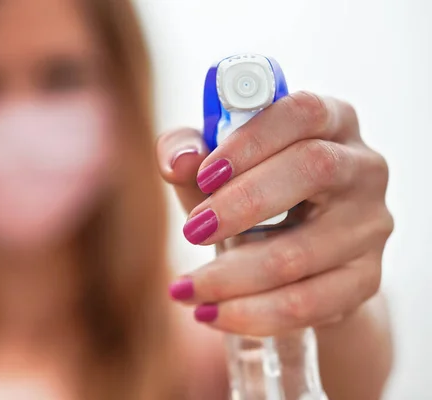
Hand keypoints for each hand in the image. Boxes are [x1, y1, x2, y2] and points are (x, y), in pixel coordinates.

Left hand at [156, 91, 392, 335]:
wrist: (293, 254)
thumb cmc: (248, 194)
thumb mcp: (215, 167)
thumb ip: (189, 151)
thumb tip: (178, 161)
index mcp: (330, 121)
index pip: (302, 112)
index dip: (250, 140)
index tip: (204, 173)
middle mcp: (362, 167)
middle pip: (313, 169)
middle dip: (241, 204)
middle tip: (191, 231)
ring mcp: (370, 225)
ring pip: (300, 252)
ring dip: (230, 276)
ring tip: (183, 288)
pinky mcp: (365, 279)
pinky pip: (308, 303)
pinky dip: (251, 314)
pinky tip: (209, 314)